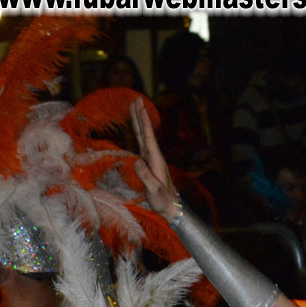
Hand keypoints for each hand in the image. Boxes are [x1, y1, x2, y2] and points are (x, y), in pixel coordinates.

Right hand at [130, 97, 178, 221]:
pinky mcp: (148, 163)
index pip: (148, 137)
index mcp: (155, 160)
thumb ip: (146, 177)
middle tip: (137, 99)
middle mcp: (154, 156)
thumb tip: (137, 161)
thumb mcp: (154, 190)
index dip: (144, 122)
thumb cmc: (162, 200)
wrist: (171, 207)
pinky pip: (142, 143)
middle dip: (141, 116)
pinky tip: (137, 129)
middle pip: (146, 132)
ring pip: (143, 136)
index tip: (140, 107)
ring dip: (139, 122)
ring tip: (135, 108)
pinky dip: (139, 133)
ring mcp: (151, 159)